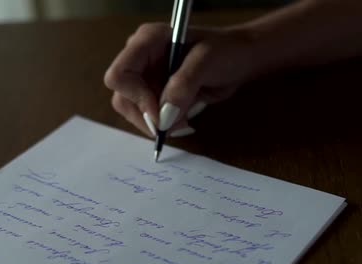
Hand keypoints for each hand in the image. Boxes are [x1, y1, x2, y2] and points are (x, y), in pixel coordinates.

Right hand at [104, 23, 257, 136]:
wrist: (241, 59)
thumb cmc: (227, 51)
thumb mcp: (207, 62)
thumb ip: (183, 86)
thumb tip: (163, 117)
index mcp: (146, 41)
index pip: (120, 75)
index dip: (136, 98)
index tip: (160, 114)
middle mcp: (140, 59)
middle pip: (123, 98)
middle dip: (147, 117)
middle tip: (175, 125)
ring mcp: (146, 78)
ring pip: (133, 112)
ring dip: (157, 124)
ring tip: (184, 122)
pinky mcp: (154, 95)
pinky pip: (148, 117)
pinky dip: (165, 125)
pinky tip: (184, 120)